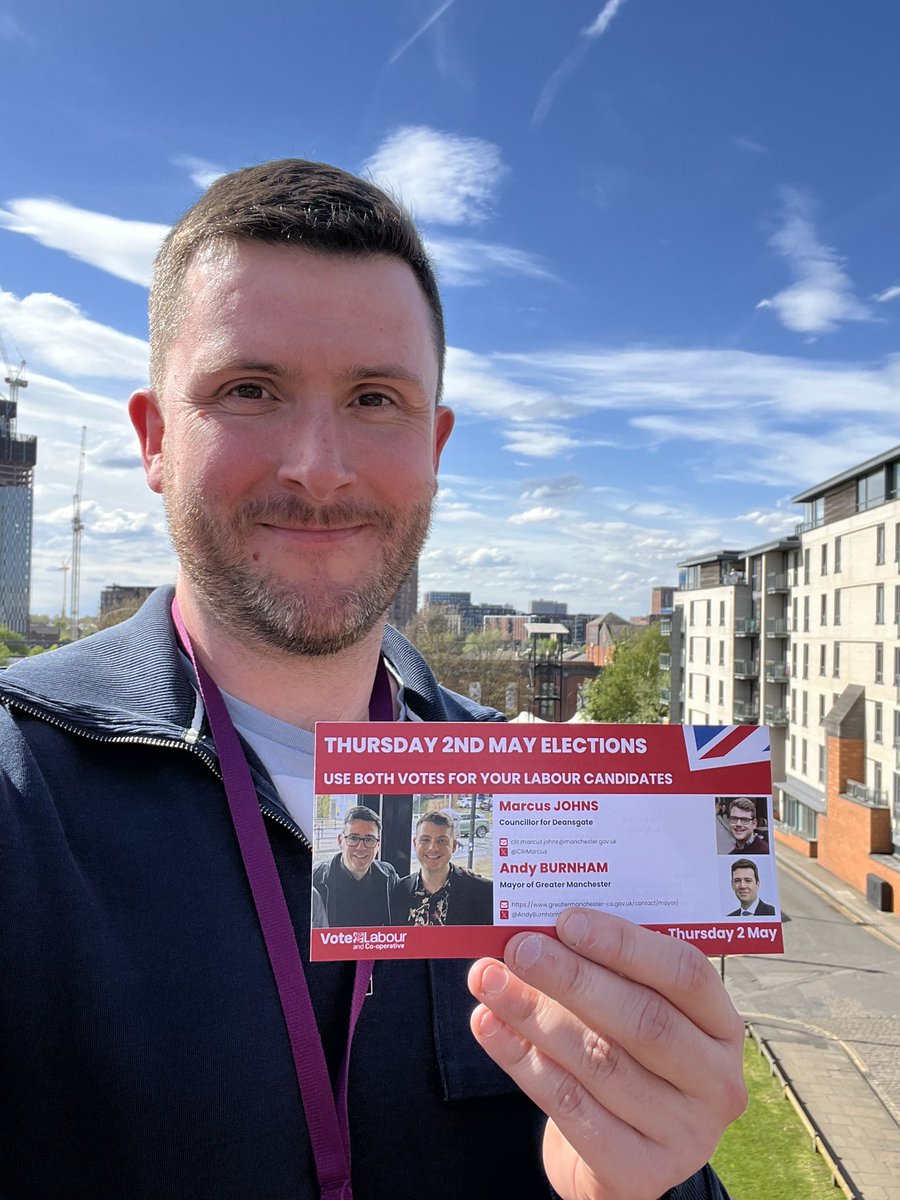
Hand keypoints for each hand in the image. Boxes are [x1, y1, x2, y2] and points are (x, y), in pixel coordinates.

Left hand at [468, 908, 745, 1199]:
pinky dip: (522, 1061)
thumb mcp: (628, 1012)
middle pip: (643, 1019)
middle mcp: (715, 1082)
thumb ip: (597, 971)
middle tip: (519, 949)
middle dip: (572, 978)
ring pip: (600, 1062)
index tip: (567, 920)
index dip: (625, 944)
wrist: (619, 1158)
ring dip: (535, 1015)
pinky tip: (488, 1027)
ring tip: (490, 981)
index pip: (685, 973)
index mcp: (721, 1026)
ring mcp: (684, 1133)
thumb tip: (532, 931)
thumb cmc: (622, 1058)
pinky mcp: (640, 1172)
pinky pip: (571, 1107)